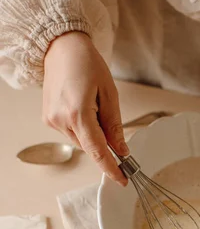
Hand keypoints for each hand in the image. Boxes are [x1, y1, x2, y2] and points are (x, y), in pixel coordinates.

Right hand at [43, 31, 128, 184]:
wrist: (62, 49)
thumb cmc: (87, 65)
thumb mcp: (109, 94)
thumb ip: (114, 125)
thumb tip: (121, 150)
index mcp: (79, 113)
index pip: (98, 151)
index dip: (111, 168)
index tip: (122, 180)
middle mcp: (61, 120)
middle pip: (90, 146)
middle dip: (105, 145)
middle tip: (114, 129)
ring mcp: (52, 121)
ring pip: (81, 141)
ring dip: (93, 134)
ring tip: (94, 106)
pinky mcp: (48, 119)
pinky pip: (72, 133)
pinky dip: (83, 128)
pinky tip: (83, 108)